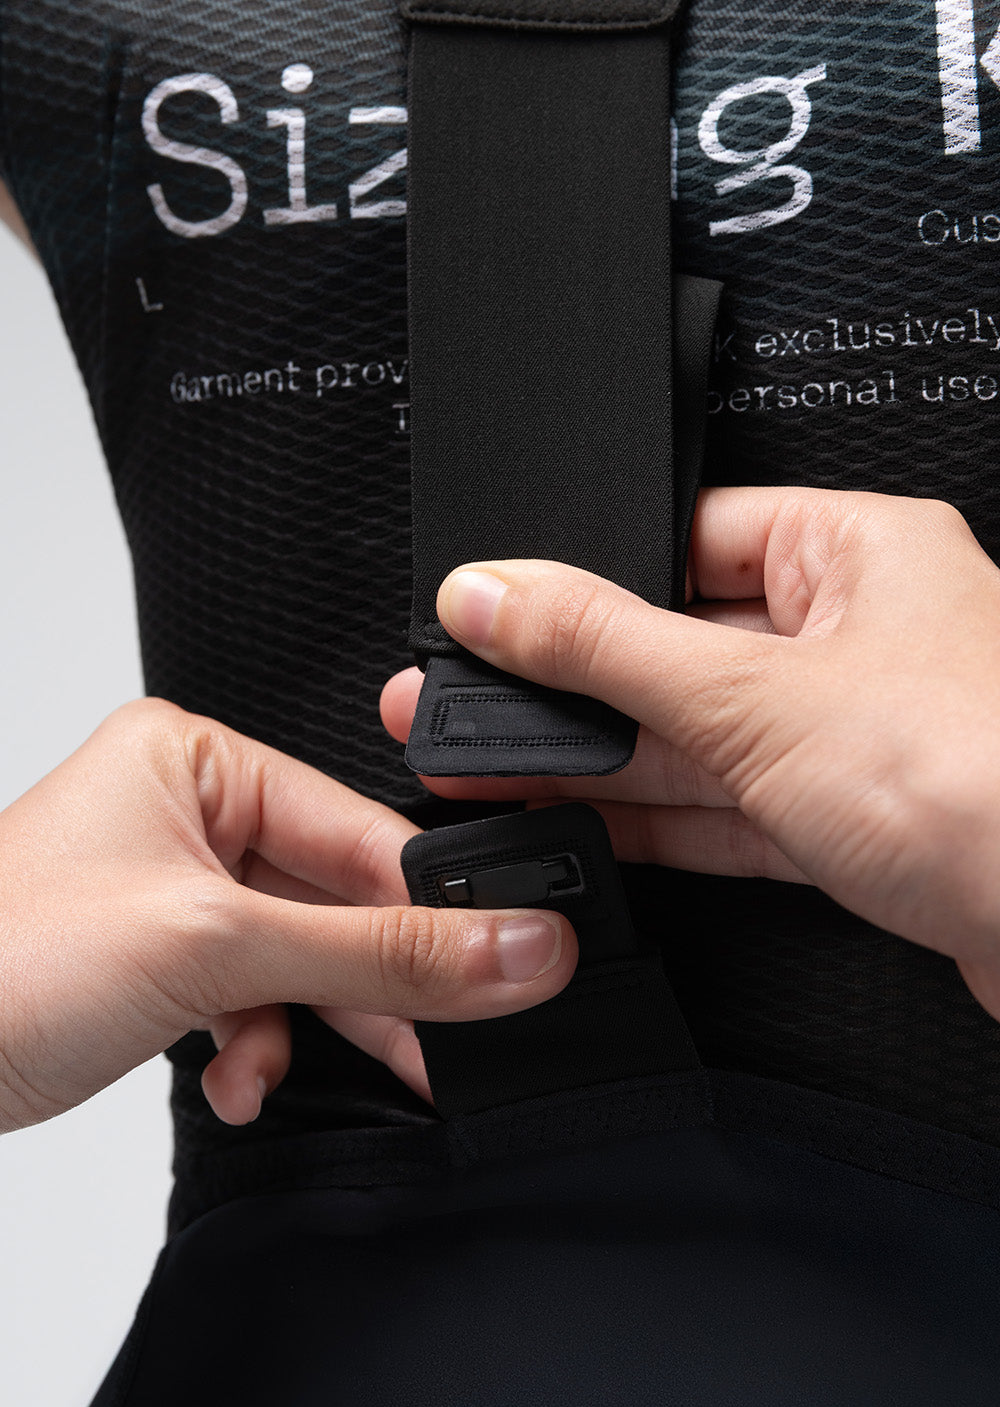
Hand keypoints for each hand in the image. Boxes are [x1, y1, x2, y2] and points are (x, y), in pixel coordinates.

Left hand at [0, 699, 575, 1131]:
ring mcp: (176, 891)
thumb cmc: (1, 964)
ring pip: (300, 959)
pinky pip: (252, 996)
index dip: (435, 901)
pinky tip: (235, 1079)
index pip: (358, 827)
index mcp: (198, 760)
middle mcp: (189, 813)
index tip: (513, 956)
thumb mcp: (216, 947)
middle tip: (447, 1041)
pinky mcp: (162, 960)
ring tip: (295, 1072)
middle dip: (371, 983)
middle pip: (335, 900)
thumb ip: (378, 953)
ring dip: (305, 1026)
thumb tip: (514, 946)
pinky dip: (256, 1045)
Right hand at [381, 486, 999, 1019]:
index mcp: (860, 550)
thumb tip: (497, 593)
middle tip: (473, 707)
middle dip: (576, 687)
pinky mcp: (858, 825)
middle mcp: (863, 635)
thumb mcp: (754, 694)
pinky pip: (733, 810)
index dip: (588, 573)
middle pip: (683, 645)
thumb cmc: (987, 779)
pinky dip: (659, 819)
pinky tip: (583, 820)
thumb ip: (608, 647)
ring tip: (495, 770)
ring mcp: (859, 736)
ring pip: (701, 738)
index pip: (691, 536)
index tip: (499, 610)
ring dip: (602, 761)